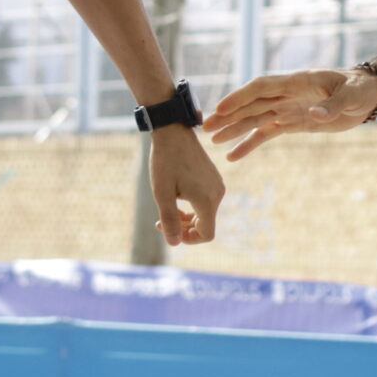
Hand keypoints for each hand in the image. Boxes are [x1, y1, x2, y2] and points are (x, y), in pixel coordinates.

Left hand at [148, 125, 223, 246]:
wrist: (173, 132)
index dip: (189, 239)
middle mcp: (217, 194)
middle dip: (183, 228)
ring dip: (186, 217)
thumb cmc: (165, 162)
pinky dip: (191, 205)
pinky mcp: (213, 178)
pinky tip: (174, 197)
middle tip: (160, 222)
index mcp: (207, 200)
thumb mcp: (162, 193)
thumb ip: (169, 220)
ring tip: (165, 210)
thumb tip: (173, 244)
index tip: (169, 231)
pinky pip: (205, 201)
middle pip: (205, 225)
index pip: (207, 234)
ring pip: (204, 213)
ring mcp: (217, 185)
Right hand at [207, 67, 376, 161]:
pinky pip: (267, 132)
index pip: (262, 86)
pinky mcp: (292, 121)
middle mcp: (287, 93)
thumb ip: (333, 105)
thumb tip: (315, 116)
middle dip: (228, 115)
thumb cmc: (361, 88)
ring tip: (213, 140)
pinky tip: (234, 155)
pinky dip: (250, 143)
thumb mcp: (352, 95)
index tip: (221, 108)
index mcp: (297, 81)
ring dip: (234, 128)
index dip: (241, 96)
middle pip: (251, 103)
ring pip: (254, 118)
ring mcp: (287, 107)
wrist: (368, 94)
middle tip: (205, 128)